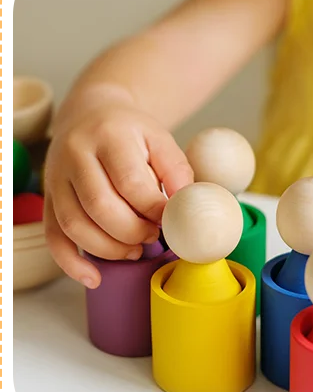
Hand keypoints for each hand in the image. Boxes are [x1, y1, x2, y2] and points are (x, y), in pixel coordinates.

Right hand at [44, 97, 192, 288]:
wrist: (90, 114)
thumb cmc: (130, 133)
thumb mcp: (160, 139)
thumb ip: (177, 170)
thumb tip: (187, 205)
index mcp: (110, 136)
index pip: (131, 182)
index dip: (154, 210)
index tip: (171, 221)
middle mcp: (76, 155)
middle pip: (100, 206)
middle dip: (132, 232)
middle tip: (153, 236)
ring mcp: (56, 178)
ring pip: (75, 225)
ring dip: (109, 249)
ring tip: (135, 250)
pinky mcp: (48, 198)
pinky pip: (53, 237)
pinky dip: (71, 263)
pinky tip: (94, 277)